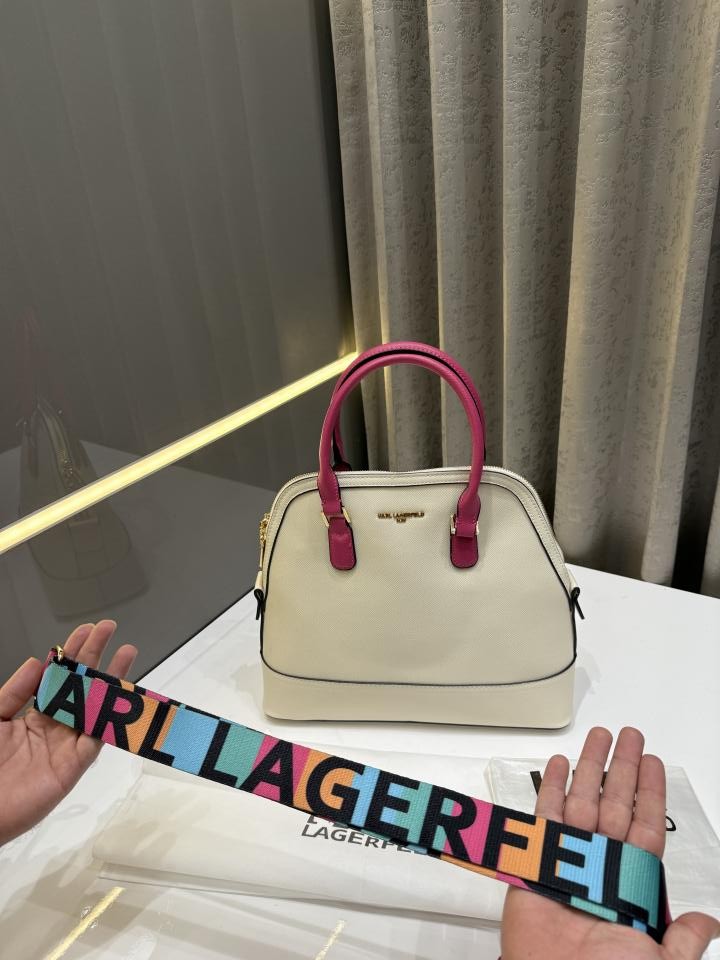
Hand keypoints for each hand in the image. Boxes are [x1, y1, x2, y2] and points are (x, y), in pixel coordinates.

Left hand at [0, 621, 136, 845]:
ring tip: (126, 655)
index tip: (86, 630)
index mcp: (32, 717)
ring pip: (96, 709)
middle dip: (95, 656)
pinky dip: (109, 719)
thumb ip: (14, 692)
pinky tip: (120, 697)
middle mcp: (53, 729)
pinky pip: (96, 739)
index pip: (59, 679)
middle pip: (81, 687)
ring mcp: (65, 747)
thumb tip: (37, 662)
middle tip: (109, 630)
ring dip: (112, 681)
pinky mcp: (72, 768)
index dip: (72, 653)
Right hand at [501, 727, 719, 959]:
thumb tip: (709, 922)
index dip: (650, 794)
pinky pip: (544, 816)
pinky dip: (551, 788)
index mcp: (633, 885)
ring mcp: (568, 859)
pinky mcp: (535, 859)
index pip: (646, 827)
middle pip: (614, 804)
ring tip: (597, 738)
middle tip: (628, 736)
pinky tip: (559, 766)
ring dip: (589, 768)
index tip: (652, 762)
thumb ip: (683, 941)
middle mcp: (602, 866)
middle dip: (622, 768)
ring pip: (582, 801)